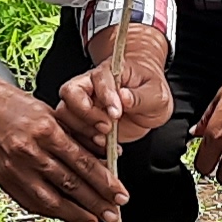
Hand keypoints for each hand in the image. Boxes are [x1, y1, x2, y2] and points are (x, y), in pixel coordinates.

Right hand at [0, 77, 123, 221]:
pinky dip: (52, 212)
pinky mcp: (5, 181)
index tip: (119, 193)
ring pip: (51, 199)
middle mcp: (30, 151)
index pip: (82, 162)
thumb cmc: (17, 107)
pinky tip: (67, 216)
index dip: (104, 181)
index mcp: (46, 130)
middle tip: (113, 212)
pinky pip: (32, 202)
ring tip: (94, 221)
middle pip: (70, 183)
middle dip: (95, 202)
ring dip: (76, 214)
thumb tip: (108, 152)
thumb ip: (80, 134)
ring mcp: (16, 169)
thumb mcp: (54, 112)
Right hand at [54, 25, 174, 149]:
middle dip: (86, 115)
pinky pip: (72, 134)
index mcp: (109, 72)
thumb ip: (141, 96)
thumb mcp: (156, 94)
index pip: (96, 79)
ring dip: (83, 131)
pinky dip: (85, 145)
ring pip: (65, 115)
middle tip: (107, 127)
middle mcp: (90, 86)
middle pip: (70, 94)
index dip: (105, 96)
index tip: (117, 112)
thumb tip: (124, 97)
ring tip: (105, 139)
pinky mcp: (82, 124)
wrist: (148, 104)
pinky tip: (104, 148)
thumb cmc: (150, 91)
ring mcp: (83, 105)